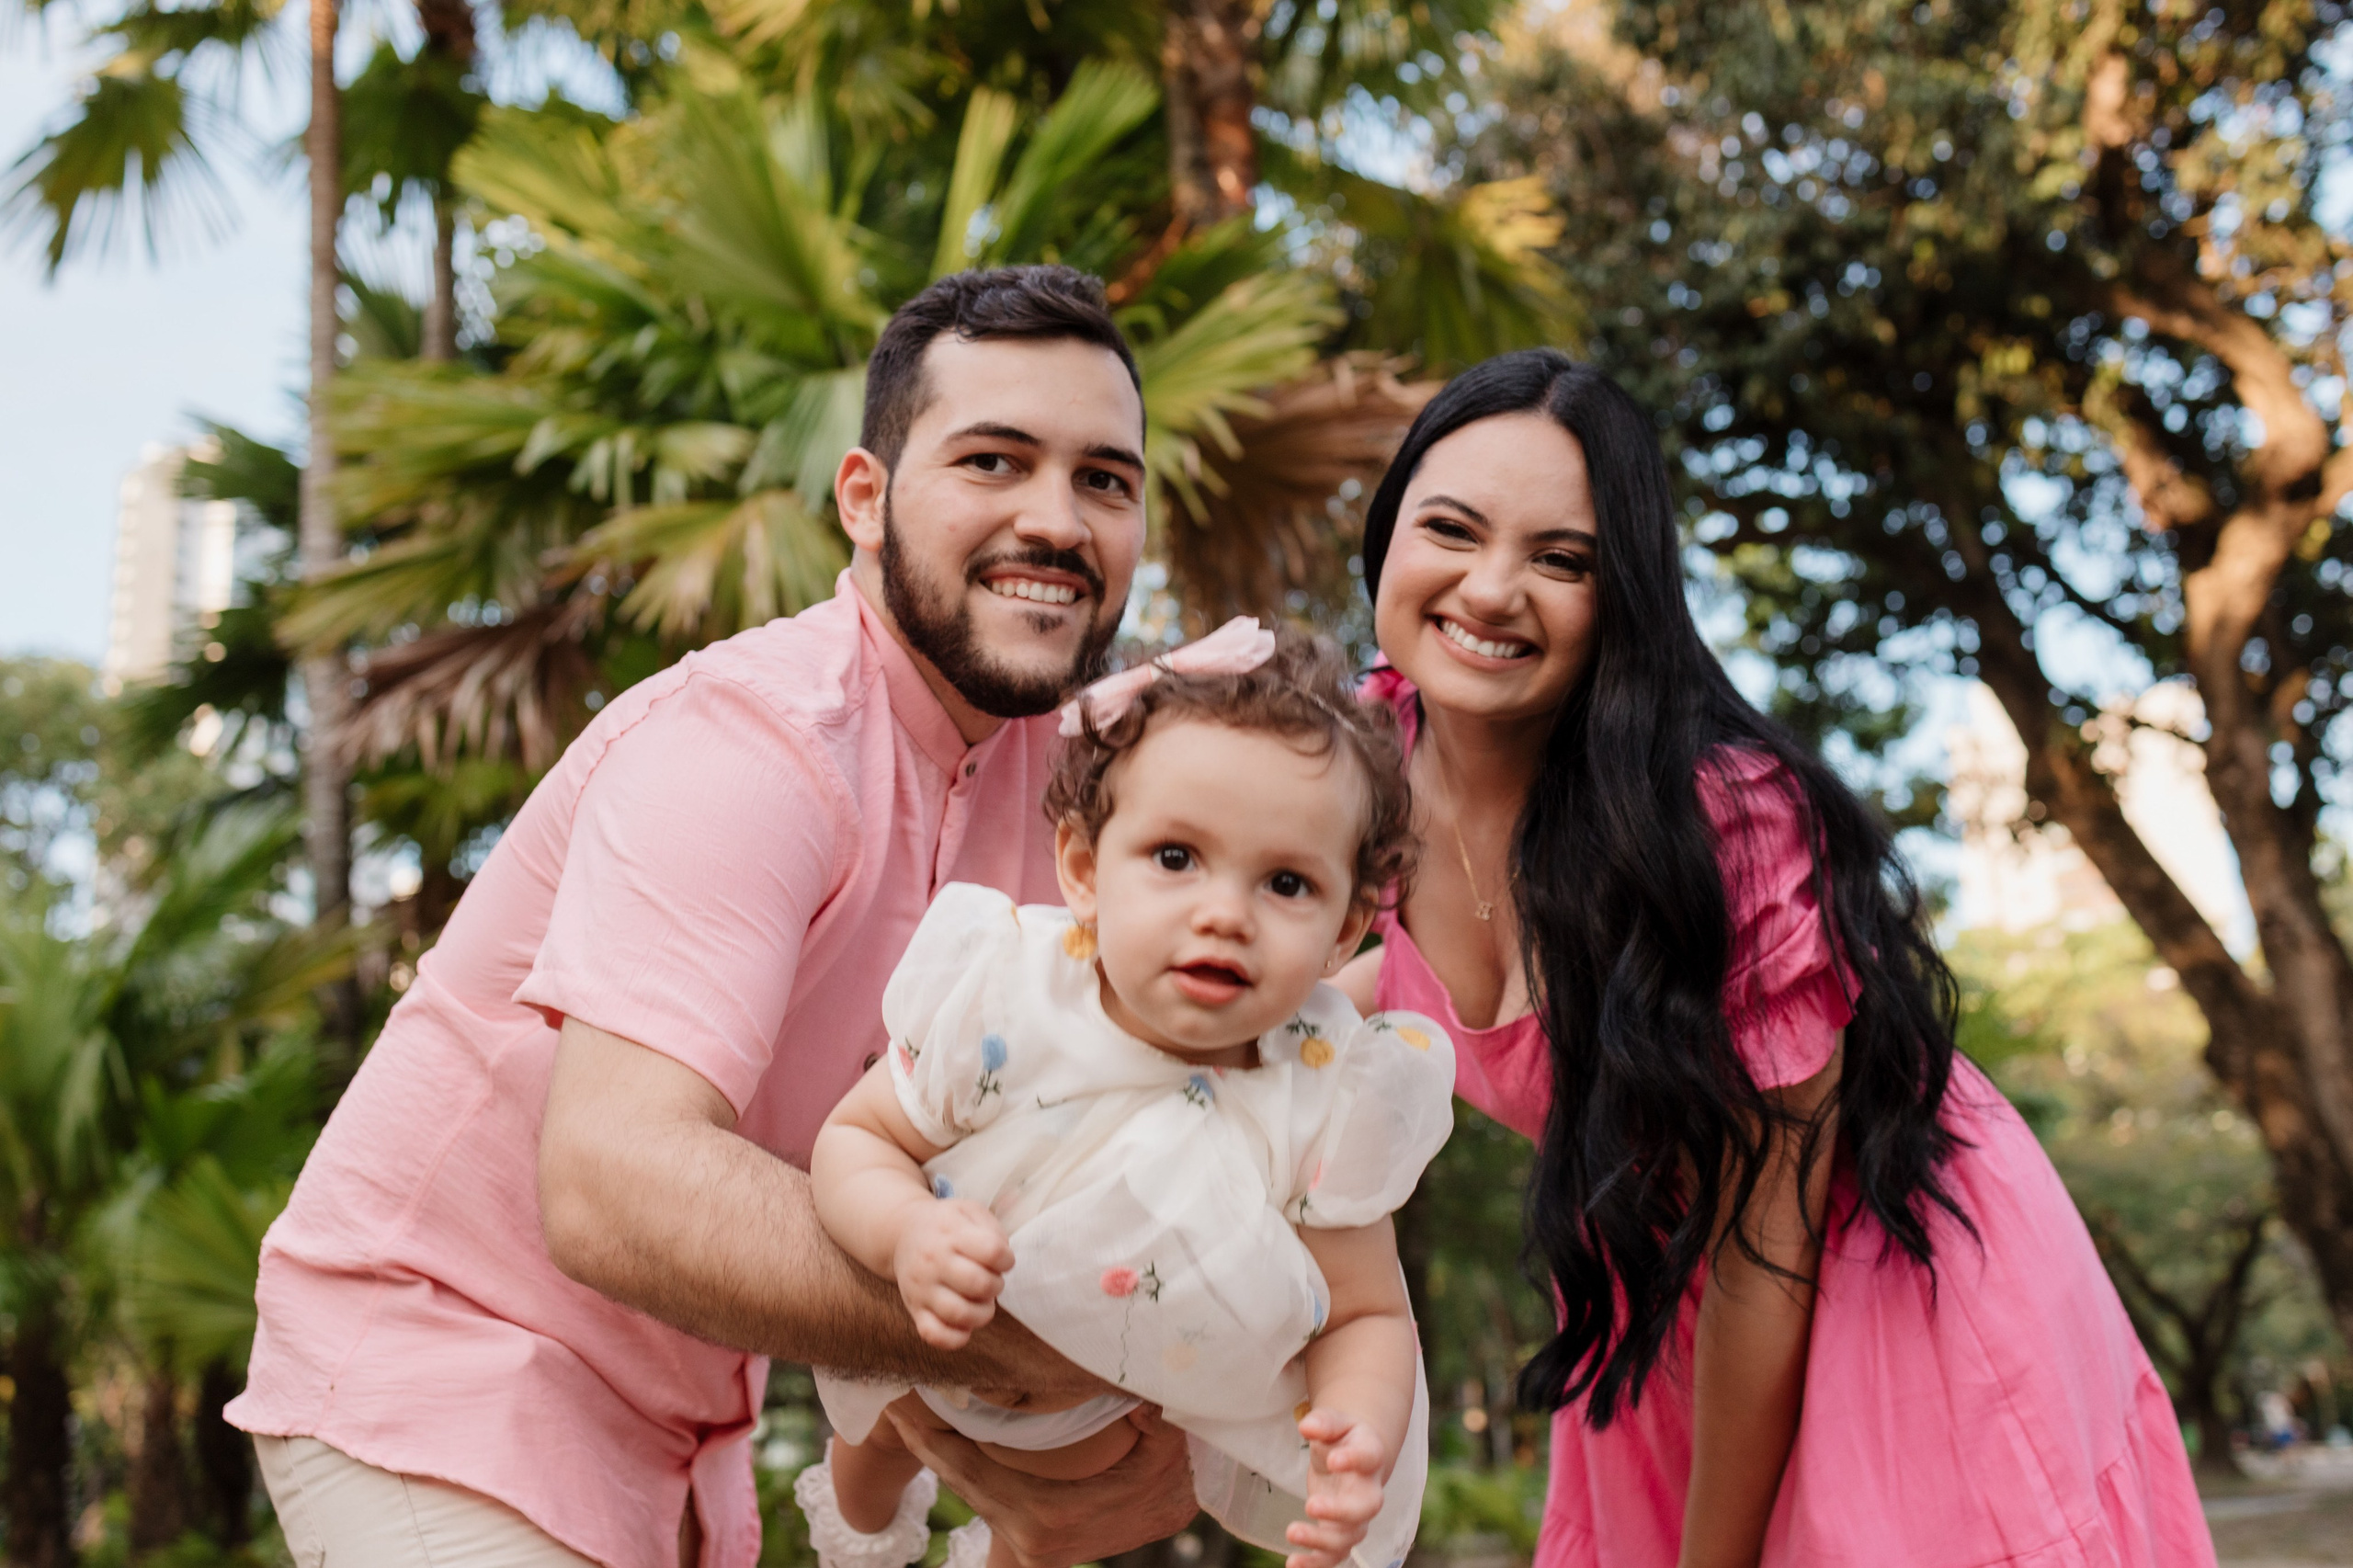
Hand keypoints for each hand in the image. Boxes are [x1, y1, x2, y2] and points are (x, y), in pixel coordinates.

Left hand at [886, 1400, 1197, 1567]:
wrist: (1183, 1506)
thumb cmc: (1173, 1466)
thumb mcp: (1165, 1432)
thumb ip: (1144, 1402)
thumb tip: (1126, 1358)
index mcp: (1052, 1514)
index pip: (973, 1473)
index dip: (935, 1440)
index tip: (906, 1405)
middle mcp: (1035, 1539)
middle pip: (964, 1485)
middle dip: (928, 1444)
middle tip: (896, 1404)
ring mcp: (1035, 1546)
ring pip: (974, 1496)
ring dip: (943, 1458)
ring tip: (914, 1417)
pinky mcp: (1039, 1544)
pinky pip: (990, 1503)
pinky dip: (965, 1472)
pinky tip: (948, 1444)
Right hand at [894, 1198, 1013, 1348]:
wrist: (902, 1233)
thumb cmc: (945, 1225)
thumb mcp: (968, 1211)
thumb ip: (992, 1229)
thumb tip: (1003, 1259)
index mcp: (950, 1234)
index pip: (992, 1251)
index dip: (1007, 1259)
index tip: (1003, 1260)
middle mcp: (933, 1262)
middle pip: (979, 1284)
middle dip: (996, 1285)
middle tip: (992, 1280)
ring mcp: (922, 1289)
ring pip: (960, 1314)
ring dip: (983, 1313)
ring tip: (981, 1301)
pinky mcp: (915, 1310)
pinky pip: (935, 1335)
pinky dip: (957, 1337)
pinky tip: (965, 1324)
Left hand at [1286, 1408, 1387, 1567]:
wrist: (1349, 1458)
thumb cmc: (1341, 1439)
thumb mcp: (1333, 1423)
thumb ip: (1323, 1423)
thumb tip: (1307, 1426)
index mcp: (1369, 1456)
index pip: (1368, 1458)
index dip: (1354, 1460)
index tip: (1334, 1460)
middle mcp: (1368, 1491)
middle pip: (1366, 1508)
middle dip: (1340, 1511)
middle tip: (1311, 1505)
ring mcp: (1355, 1517)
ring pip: (1348, 1537)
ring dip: (1321, 1541)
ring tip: (1291, 1531)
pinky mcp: (1338, 1533)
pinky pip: (1333, 1555)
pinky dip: (1315, 1564)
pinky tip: (1292, 1563)